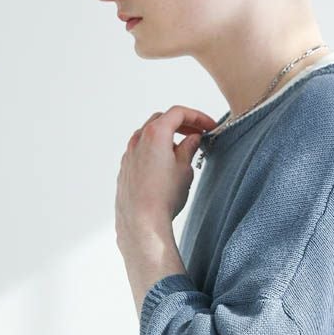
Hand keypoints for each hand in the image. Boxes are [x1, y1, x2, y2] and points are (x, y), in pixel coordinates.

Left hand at [115, 105, 217, 245]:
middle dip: (182, 124)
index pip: (178, 113)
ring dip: (166, 137)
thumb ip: (189, 148)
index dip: (197, 116)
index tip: (208, 126)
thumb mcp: (185, 169)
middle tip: (197, 134)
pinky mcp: (125, 169)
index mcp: (155, 134)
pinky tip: (165, 165)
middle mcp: (138, 140)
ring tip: (182, 151)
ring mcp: (129, 154)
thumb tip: (192, 139)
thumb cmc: (163, 196)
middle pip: (161, 120)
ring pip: (149, 135)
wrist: (141, 221)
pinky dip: (154, 150)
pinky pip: (141, 151)